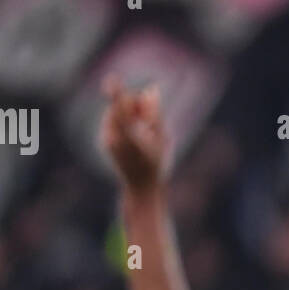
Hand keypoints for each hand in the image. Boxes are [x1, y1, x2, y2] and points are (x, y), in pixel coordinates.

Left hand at [99, 76, 167, 192]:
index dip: (118, 94)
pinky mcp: (104, 139)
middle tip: (149, 121)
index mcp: (131, 139)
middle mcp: (115, 137)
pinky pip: (112, 119)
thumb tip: (151, 89)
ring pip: (116, 110)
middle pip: (124, 105)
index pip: (123, 111)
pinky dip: (124, 121)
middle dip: (137, 106)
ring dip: (131, 113)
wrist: (141, 188)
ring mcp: (107, 138)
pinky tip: (133, 135)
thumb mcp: (162, 140)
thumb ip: (156, 113)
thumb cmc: (156, 165)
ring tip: (143, 131)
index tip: (112, 80)